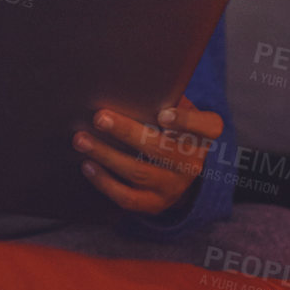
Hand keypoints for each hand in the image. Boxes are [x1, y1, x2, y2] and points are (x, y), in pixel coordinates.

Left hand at [72, 95, 222, 215]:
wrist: (177, 175)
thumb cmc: (171, 132)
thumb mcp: (178, 114)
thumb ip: (165, 99)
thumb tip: (128, 84)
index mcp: (202, 137)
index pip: (207, 128)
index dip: (186, 122)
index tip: (163, 114)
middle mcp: (192, 164)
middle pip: (160, 148)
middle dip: (126, 132)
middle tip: (100, 118)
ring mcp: (173, 187)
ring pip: (137, 172)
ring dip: (106, 155)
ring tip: (81, 140)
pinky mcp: (154, 204)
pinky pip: (127, 197)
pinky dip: (104, 182)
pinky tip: (88, 165)